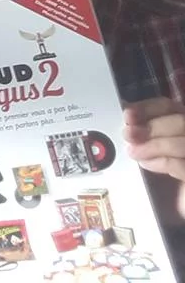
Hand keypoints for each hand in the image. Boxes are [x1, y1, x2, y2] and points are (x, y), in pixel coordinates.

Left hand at [124, 97, 184, 221]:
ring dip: (153, 146)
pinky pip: (181, 166)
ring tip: (134, 152)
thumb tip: (126, 122)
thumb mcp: (152, 147)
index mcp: (181, 124)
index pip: (167, 106)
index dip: (146, 107)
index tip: (127, 114)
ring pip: (181, 143)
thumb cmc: (165, 170)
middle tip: (128, 135)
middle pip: (178, 121)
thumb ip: (144, 134)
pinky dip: (162, 163)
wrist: (176, 199)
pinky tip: (147, 164)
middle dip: (150, 127)